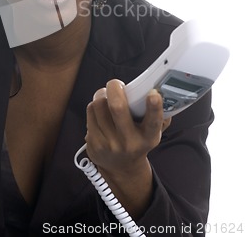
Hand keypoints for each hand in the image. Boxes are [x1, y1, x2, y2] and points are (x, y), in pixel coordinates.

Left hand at [85, 79, 170, 216]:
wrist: (122, 167)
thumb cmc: (138, 139)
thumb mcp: (152, 131)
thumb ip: (159, 113)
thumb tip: (160, 90)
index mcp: (148, 137)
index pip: (153, 122)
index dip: (154, 107)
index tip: (153, 93)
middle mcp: (129, 142)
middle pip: (117, 107)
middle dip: (114, 88)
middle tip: (116, 85)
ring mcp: (109, 144)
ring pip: (99, 105)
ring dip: (101, 94)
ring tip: (107, 95)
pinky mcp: (94, 143)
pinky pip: (90, 112)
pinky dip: (95, 105)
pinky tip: (100, 109)